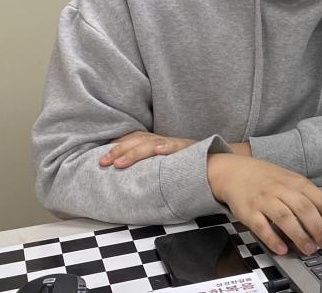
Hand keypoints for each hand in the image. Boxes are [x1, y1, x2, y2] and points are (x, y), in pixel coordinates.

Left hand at [100, 132, 250, 168]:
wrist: (220, 166)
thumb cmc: (192, 169)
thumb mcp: (167, 166)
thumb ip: (152, 169)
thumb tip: (131, 181)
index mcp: (158, 144)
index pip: (134, 140)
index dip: (117, 146)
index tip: (101, 159)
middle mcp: (165, 142)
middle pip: (138, 141)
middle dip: (119, 151)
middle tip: (103, 163)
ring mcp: (177, 145)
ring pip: (152, 144)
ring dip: (135, 152)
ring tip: (120, 163)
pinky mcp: (190, 150)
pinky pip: (177, 147)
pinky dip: (167, 148)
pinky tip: (157, 150)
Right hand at [208, 153, 321, 255]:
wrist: (235, 172)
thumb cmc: (268, 179)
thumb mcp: (291, 181)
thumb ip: (307, 197)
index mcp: (296, 182)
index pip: (318, 199)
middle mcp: (281, 190)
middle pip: (303, 208)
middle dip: (317, 228)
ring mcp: (264, 200)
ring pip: (284, 217)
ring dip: (299, 235)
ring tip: (308, 249)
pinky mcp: (248, 212)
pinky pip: (262, 227)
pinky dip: (273, 239)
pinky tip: (282, 249)